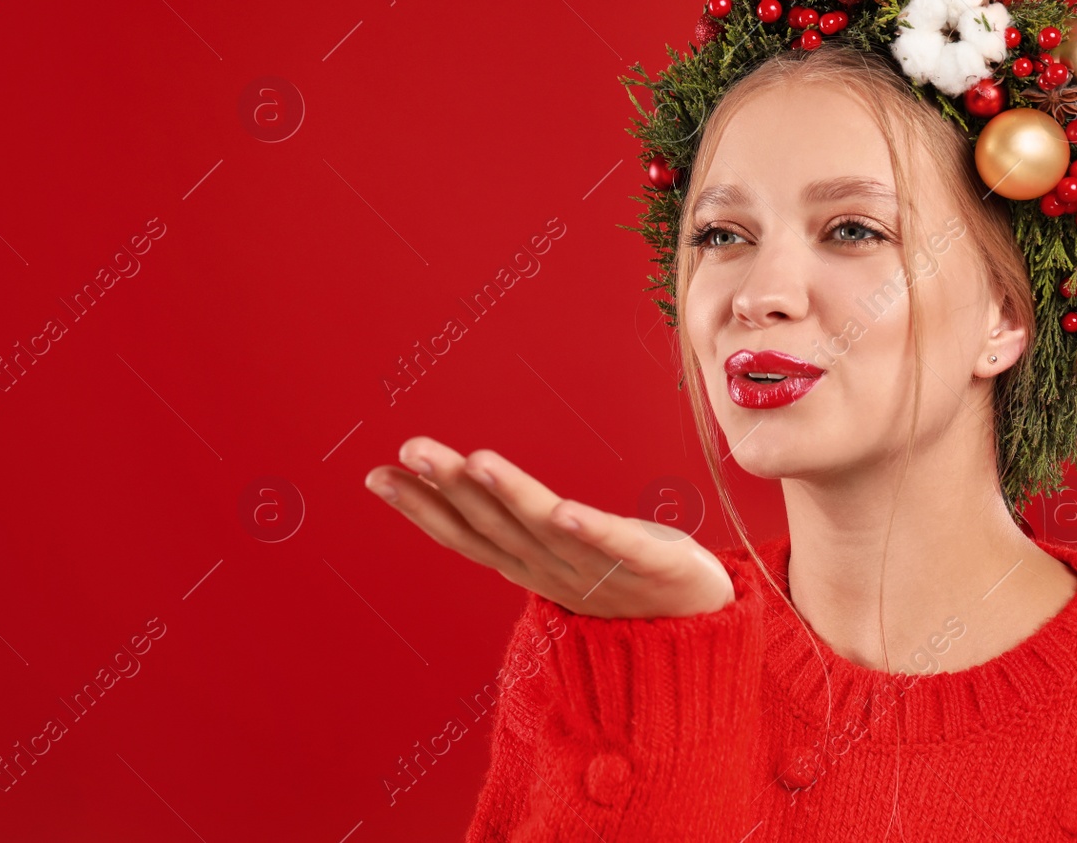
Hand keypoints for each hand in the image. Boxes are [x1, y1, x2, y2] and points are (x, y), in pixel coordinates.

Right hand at [362, 435, 734, 618]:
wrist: (699, 627)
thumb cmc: (621, 578)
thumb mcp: (554, 548)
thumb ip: (510, 520)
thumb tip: (465, 481)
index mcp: (527, 565)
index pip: (464, 534)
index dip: (420, 506)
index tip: (377, 475)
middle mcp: (552, 568)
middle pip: (493, 524)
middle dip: (448, 486)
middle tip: (411, 449)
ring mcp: (598, 568)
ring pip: (543, 528)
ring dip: (507, 495)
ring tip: (476, 459)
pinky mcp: (648, 562)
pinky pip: (614, 544)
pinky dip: (587, 530)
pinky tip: (565, 509)